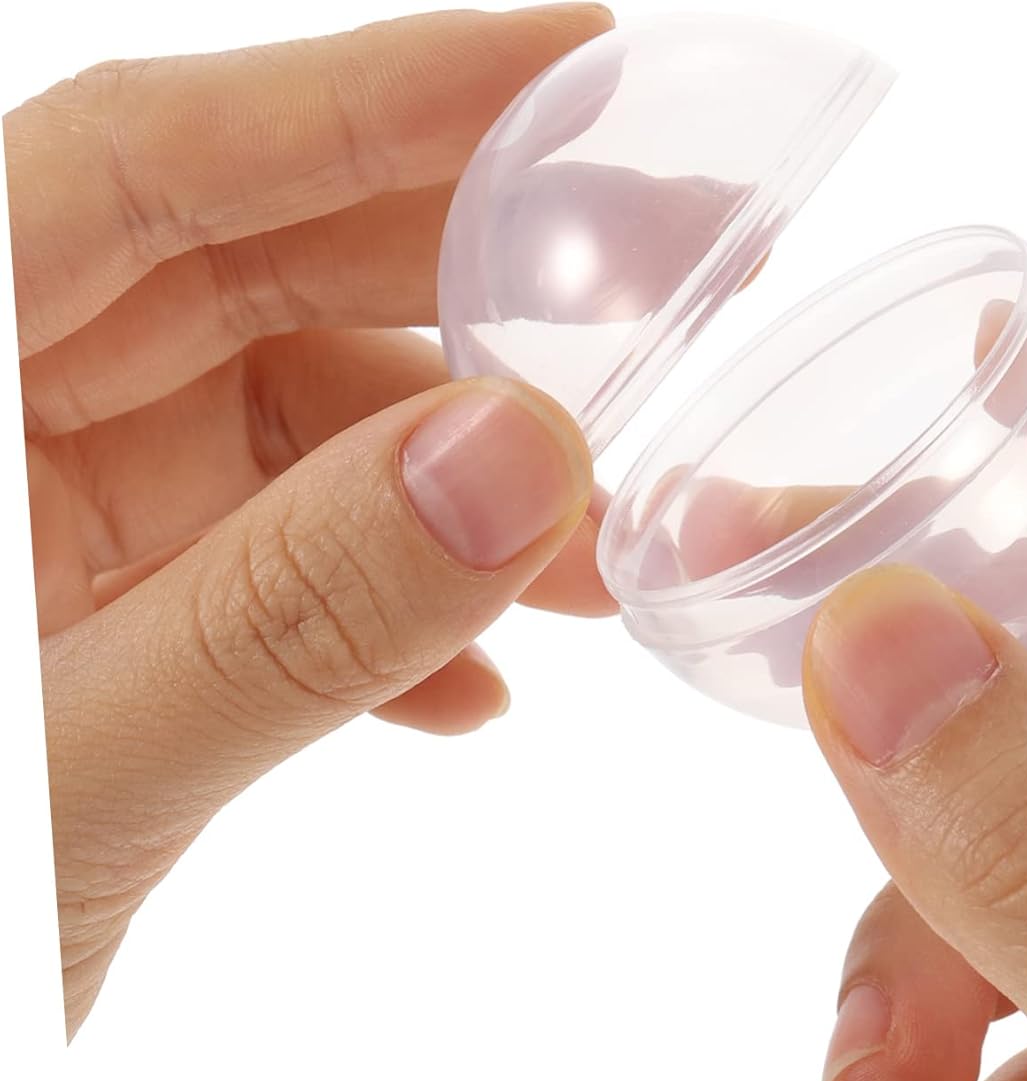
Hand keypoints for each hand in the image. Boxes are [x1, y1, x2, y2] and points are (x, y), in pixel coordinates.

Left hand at [8, 5, 616, 1036]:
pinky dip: (389, 603)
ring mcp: (53, 511)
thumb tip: (525, 456)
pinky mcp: (112, 605)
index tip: (583, 67)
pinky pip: (279, 550)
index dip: (380, 95)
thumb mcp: (76, 771)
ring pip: (296, 428)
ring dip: (460, 492)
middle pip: (255, 270)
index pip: (155, 162)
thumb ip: (293, 611)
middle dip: (474, 290)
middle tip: (671, 291)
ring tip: (603, 563)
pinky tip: (472, 686)